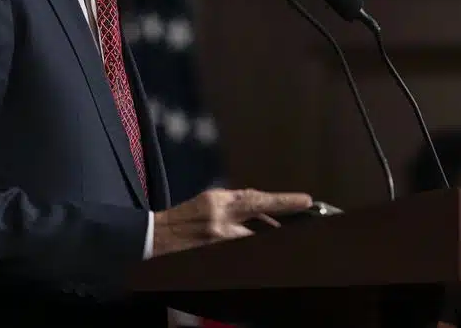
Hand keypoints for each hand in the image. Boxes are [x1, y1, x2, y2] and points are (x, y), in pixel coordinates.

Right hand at [149, 188, 312, 256]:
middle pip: (261, 224)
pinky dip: (253, 253)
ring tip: (283, 240)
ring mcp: (218, 243)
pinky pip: (242, 257)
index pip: (256, 200)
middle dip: (282, 225)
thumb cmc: (184, 218)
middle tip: (303, 226)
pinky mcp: (213, 260)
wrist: (153, 240)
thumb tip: (267, 214)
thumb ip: (237, 206)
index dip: (283, 201)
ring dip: (268, 242)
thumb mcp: (210, 203)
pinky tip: (261, 254)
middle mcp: (220, 222)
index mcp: (219, 202)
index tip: (306, 201)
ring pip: (254, 243)